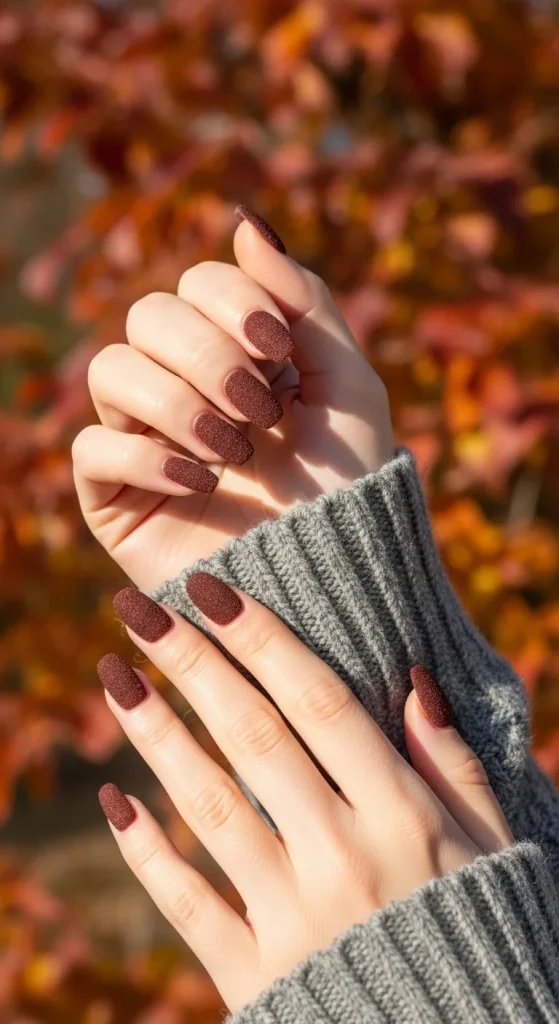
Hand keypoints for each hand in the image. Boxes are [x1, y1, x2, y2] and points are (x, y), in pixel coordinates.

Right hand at [73, 208, 392, 590]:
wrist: (334, 577)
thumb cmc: (346, 482)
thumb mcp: (346, 382)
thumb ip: (304, 299)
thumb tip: (244, 221)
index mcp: (233, 353)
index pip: (197, 283)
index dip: (232, 302)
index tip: (278, 350)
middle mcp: (180, 386)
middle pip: (148, 316)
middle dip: (206, 354)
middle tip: (256, 406)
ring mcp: (142, 438)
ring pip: (110, 370)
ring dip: (177, 403)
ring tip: (232, 451)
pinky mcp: (115, 496)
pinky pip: (92, 448)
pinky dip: (146, 457)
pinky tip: (199, 484)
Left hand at [97, 576, 512, 1012]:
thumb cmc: (477, 930)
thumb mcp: (493, 842)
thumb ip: (454, 762)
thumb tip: (414, 677)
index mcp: (401, 814)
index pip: (319, 701)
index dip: (260, 637)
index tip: (209, 587)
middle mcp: (343, 855)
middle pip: (254, 736)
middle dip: (191, 662)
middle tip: (136, 607)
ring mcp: (293, 917)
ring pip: (211, 805)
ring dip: (154, 734)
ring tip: (112, 676)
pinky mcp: (255, 975)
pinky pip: (188, 904)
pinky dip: (146, 852)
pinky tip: (112, 800)